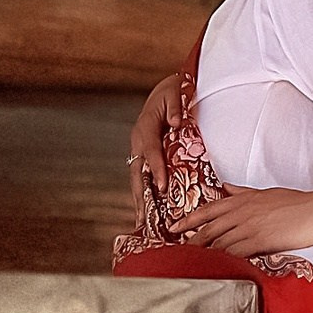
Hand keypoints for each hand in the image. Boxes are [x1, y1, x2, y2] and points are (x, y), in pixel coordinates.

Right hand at [127, 72, 183, 212]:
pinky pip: (143, 178)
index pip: (150, 151)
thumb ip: (175, 107)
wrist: (168, 90)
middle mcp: (138, 141)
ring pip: (137, 178)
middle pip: (137, 171)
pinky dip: (145, 194)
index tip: (164, 187)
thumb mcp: (176, 92)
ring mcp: (139, 150)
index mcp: (145, 127)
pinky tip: (148, 212)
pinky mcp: (144, 157)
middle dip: (141, 195)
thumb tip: (176, 122)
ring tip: (142, 223)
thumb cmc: (174, 91)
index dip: (156, 169)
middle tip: (145, 217)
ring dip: (139, 200)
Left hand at [181, 183, 312, 258]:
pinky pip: (235, 252)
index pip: (209, 209)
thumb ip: (243, 192)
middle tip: (176, 252)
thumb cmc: (296, 202)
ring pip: (218, 242)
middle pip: (209, 228)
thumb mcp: (266, 192)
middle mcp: (242, 212)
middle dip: (190, 240)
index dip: (189, 218)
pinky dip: (222, 261)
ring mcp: (249, 226)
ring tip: (190, 264)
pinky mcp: (259, 240)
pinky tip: (214, 268)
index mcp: (242, 200)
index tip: (174, 226)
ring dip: (203, 254)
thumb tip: (225, 187)